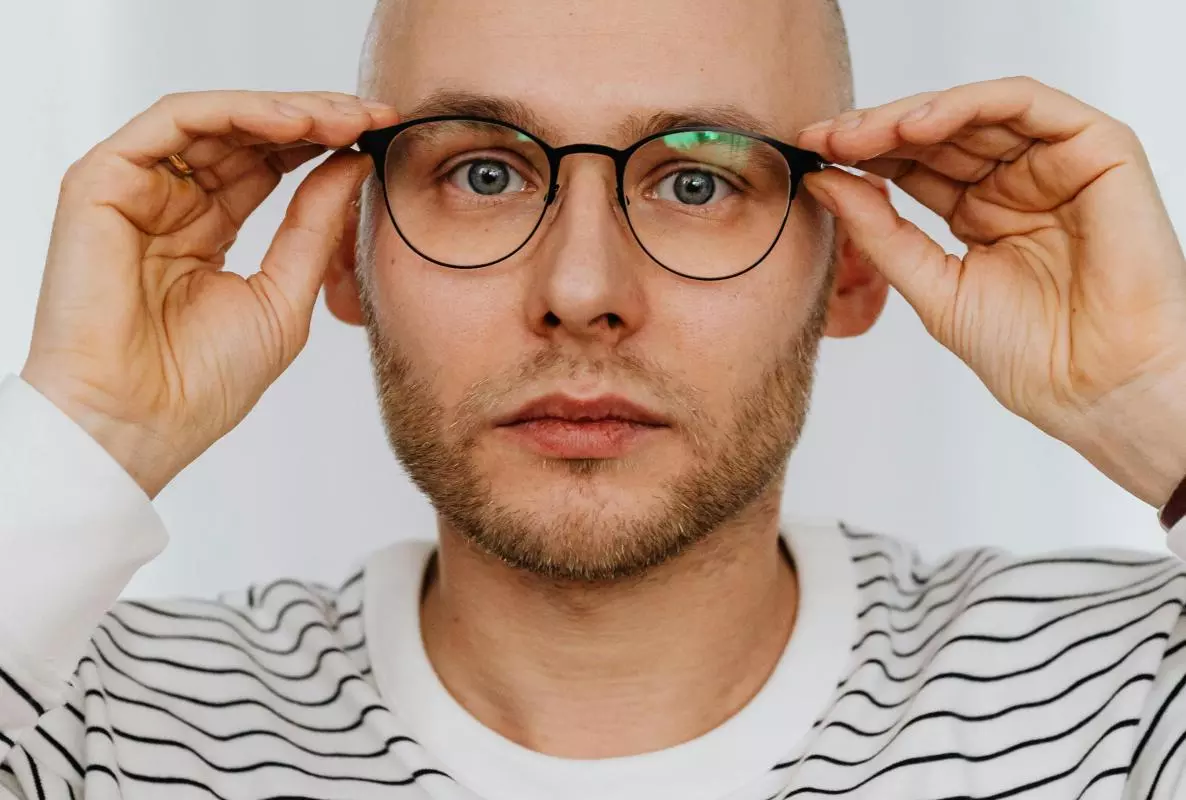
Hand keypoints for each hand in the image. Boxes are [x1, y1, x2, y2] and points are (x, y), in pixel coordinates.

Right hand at [20, 91, 398, 498]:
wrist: (140, 424)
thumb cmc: (201, 383)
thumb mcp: (284, 295)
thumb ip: (315, 226)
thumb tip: (352, 162)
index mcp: (207, 232)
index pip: (269, 166)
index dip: (324, 145)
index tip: (381, 135)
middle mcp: (170, 204)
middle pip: (246, 135)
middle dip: (315, 118)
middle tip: (372, 115)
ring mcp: (135, 190)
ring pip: (215, 119)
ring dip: (285, 110)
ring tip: (342, 118)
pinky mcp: (103, 182)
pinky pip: (174, 122)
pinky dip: (236, 113)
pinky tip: (293, 125)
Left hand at [796, 77, 1185, 508]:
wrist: (1094, 388)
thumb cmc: (1031, 354)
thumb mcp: (932, 286)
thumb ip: (880, 232)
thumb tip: (824, 181)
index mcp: (979, 214)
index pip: (912, 167)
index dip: (861, 156)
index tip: (811, 155)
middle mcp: (1015, 183)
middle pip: (937, 134)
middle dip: (875, 132)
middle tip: (825, 138)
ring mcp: (1054, 164)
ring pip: (975, 112)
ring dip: (911, 116)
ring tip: (860, 134)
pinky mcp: (1096, 150)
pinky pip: (1027, 105)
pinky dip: (969, 105)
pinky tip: (917, 126)